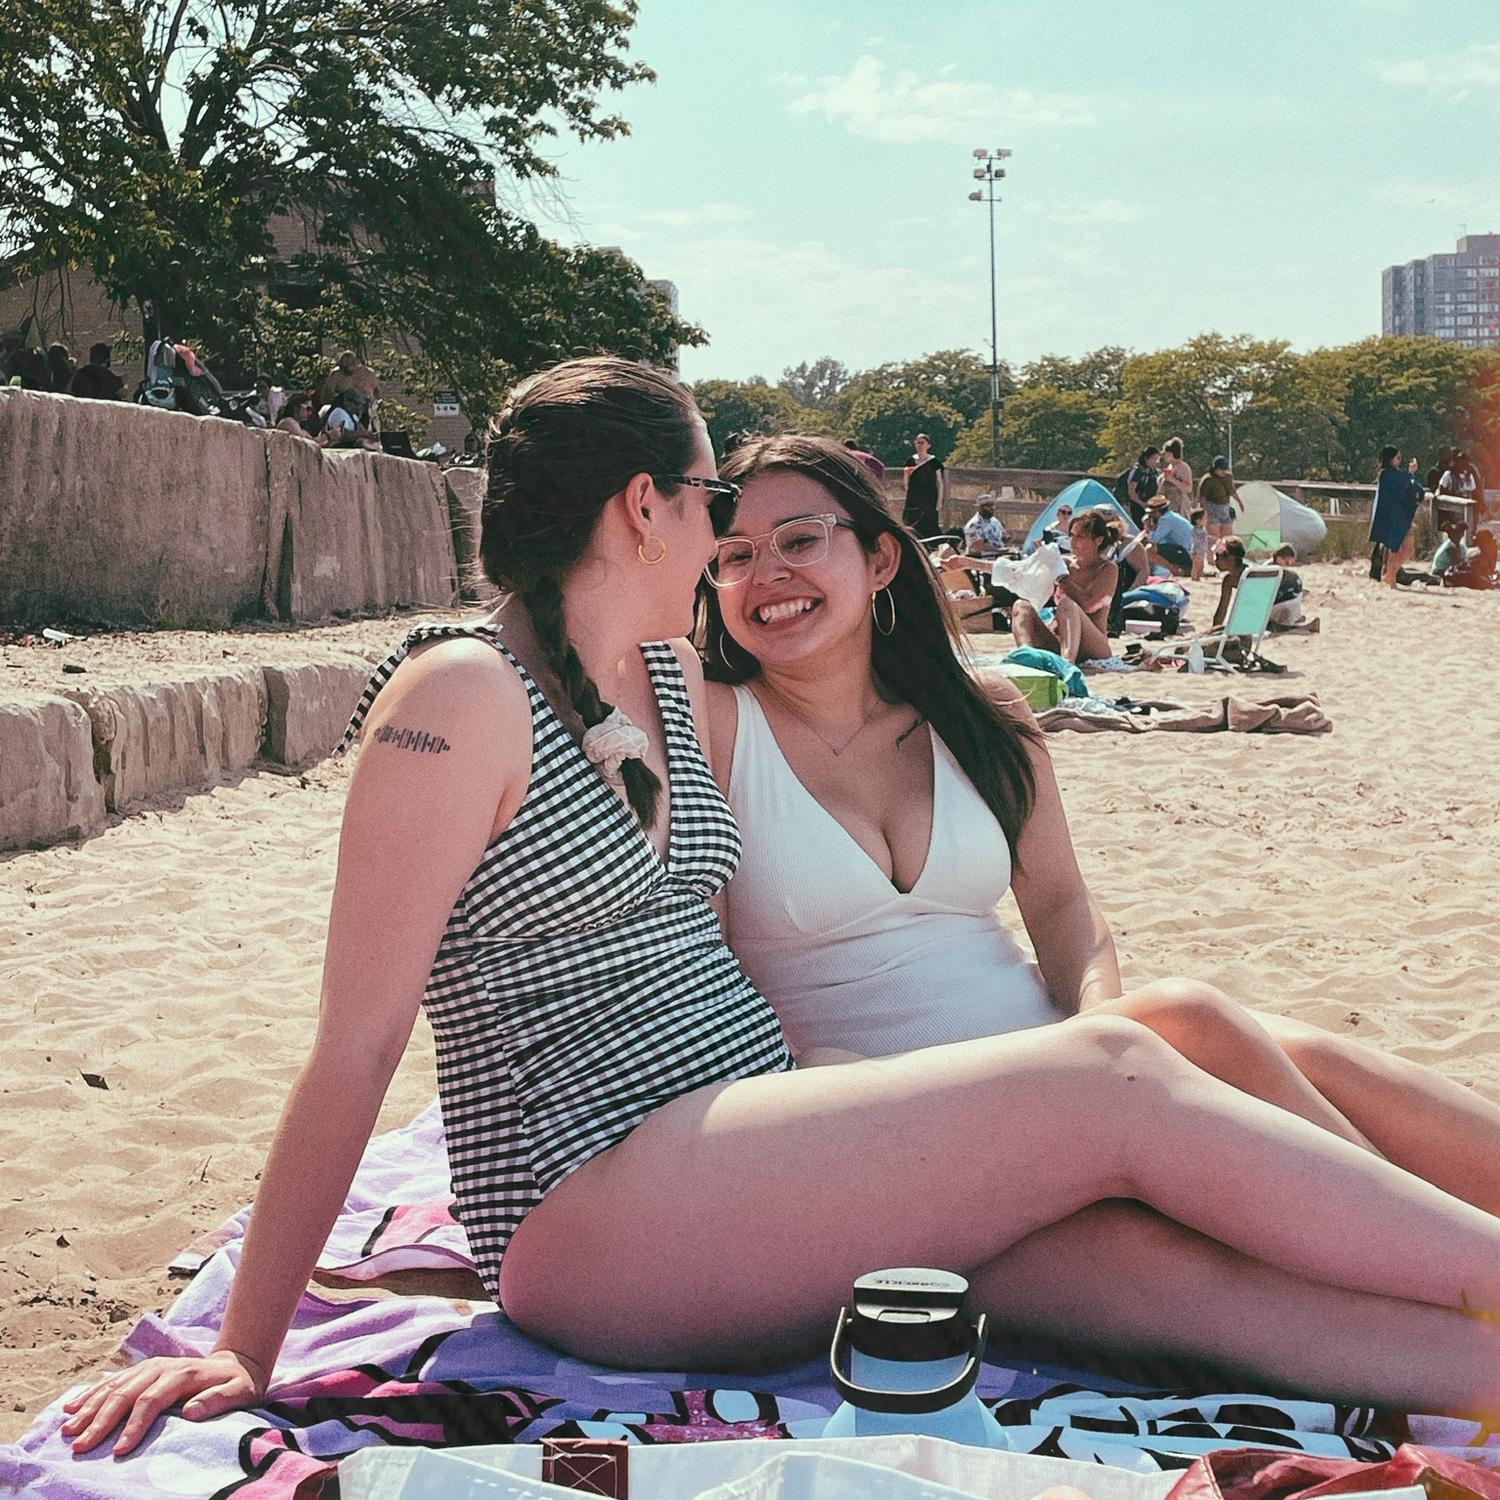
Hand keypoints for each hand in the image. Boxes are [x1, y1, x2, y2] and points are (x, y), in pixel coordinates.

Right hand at [61, 1349, 267, 1456]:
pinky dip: (90, 1393)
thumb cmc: (237, 1385)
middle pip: (125, 1394)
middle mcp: (161, 1367)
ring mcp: (149, 1367)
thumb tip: (191, 1412)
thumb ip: (218, 1400)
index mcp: (182, 1374)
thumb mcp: (240, 1392)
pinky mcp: (141, 1370)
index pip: (151, 1401)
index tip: (118, 1451)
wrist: (235, 1363)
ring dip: (89, 1408)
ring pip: (113, 1387)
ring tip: (68, 1431)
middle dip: (100, 1421)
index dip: (133, 1426)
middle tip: (80, 1447)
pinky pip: (111, 1381)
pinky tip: (72, 1407)